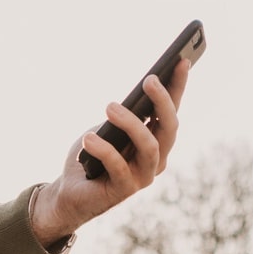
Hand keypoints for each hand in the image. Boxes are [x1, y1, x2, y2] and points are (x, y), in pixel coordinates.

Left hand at [30, 59, 189, 241]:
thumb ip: (120, 117)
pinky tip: (89, 138)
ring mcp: (143, 176)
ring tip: (110, 106)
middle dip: (162, 101)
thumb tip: (128, 101)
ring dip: (131, 123)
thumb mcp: (105, 129)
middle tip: (149, 80)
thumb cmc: (90, 156)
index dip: (178, 87)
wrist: (70, 193)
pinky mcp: (124, 190)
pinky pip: (118, 166)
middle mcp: (157, 159)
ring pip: (149, 146)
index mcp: (156, 141)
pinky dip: (104, 150)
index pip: (171, 111)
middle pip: (169, 127)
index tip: (182, 60)